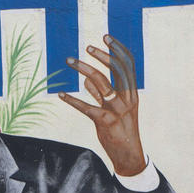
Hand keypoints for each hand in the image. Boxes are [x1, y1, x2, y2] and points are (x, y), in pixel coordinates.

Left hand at [59, 35, 145, 176]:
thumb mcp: (115, 110)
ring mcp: (117, 110)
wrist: (128, 154)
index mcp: (132, 93)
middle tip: (86, 47)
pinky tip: (61, 94)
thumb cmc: (121, 130)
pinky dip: (72, 100)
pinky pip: (86, 107)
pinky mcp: (105, 122)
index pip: (128, 65)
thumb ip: (101, 95)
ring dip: (84, 70)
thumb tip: (86, 80)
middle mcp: (127, 99)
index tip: (105, 37)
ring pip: (101, 84)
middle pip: (115, 70)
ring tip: (71, 61)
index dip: (117, 49)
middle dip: (101, 56)